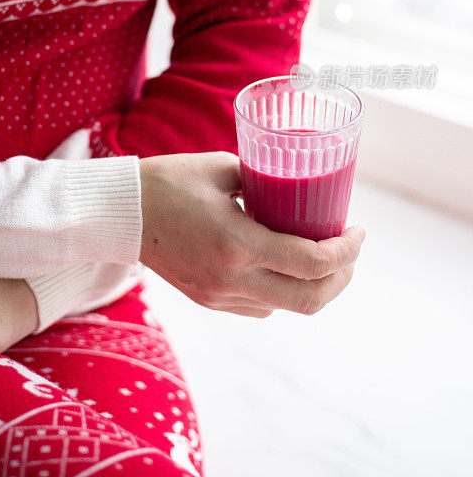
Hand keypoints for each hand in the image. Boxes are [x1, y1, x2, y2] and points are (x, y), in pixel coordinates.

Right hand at [139, 152, 364, 317]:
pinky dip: (282, 292)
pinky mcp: (208, 301)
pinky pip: (261, 308)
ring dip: (313, 286)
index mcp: (237, 244)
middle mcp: (231, 279)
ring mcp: (218, 296)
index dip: (347, 250)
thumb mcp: (222, 169)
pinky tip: (281, 267)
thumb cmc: (167, 182)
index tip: (358, 231)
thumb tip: (292, 188)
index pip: (312, 262)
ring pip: (287, 307)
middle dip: (341, 277)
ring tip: (320, 257)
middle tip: (349, 250)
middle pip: (310, 299)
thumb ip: (262, 181)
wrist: (119, 214)